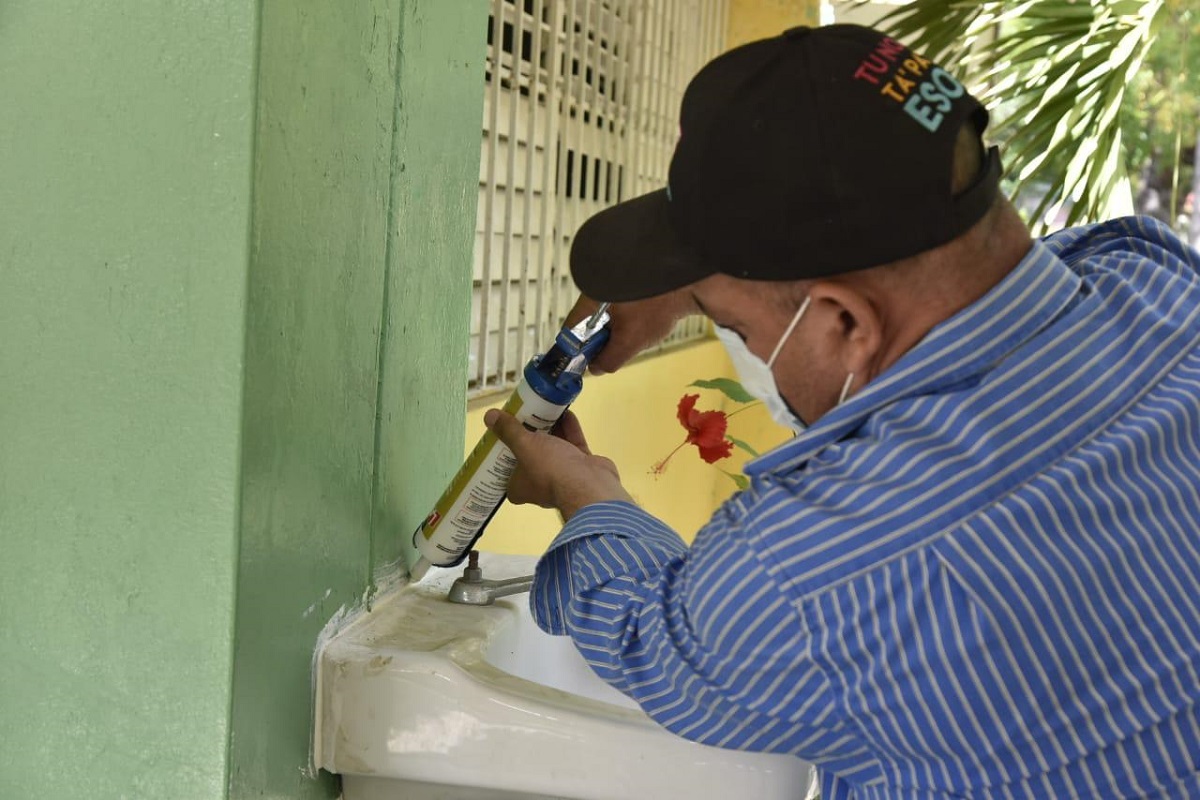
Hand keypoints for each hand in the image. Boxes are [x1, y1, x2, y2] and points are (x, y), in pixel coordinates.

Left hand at [485, 409, 633, 519]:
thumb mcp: (524, 447)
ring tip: (545, 407)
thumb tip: (489, 416)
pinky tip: (566, 412)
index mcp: (520, 487)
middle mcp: (539, 484)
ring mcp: (562, 476)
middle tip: (525, 412)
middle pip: (531, 454)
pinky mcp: (581, 467)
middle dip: (530, 433)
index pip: (505, 468)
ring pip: (553, 448)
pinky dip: (569, 429)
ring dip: (551, 428)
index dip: (504, 448)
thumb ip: (509, 431)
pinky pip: (572, 445)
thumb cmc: (549, 470)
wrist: (589, 485)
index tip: (504, 429)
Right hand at [564, 291, 696, 374]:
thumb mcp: (629, 341)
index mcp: (589, 297)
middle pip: (588, 323)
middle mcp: (596, 287)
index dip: (576, 349)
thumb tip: (595, 368)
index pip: (571, 328)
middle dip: (602, 340)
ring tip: (637, 332)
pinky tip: (646, 320)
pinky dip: (630, 319)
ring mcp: (613, 284)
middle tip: (618, 349)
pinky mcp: (630, 285)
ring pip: (606, 317)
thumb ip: (608, 359)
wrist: (691, 281)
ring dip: (618, 330)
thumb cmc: (654, 308)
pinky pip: (621, 308)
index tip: (588, 362)